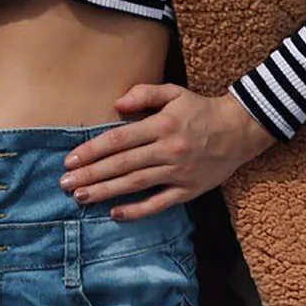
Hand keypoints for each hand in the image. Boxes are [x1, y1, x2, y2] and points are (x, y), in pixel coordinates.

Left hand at [59, 83, 277, 220]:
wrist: (239, 130)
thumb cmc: (199, 110)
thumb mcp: (174, 92)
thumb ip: (144, 94)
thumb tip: (116, 103)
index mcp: (161, 125)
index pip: (119, 139)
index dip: (92, 150)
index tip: (70, 160)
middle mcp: (168, 149)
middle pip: (122, 164)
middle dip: (91, 174)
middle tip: (66, 183)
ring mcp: (178, 172)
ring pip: (136, 184)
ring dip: (106, 192)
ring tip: (81, 197)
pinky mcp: (189, 190)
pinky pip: (160, 203)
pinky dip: (137, 210)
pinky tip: (116, 213)